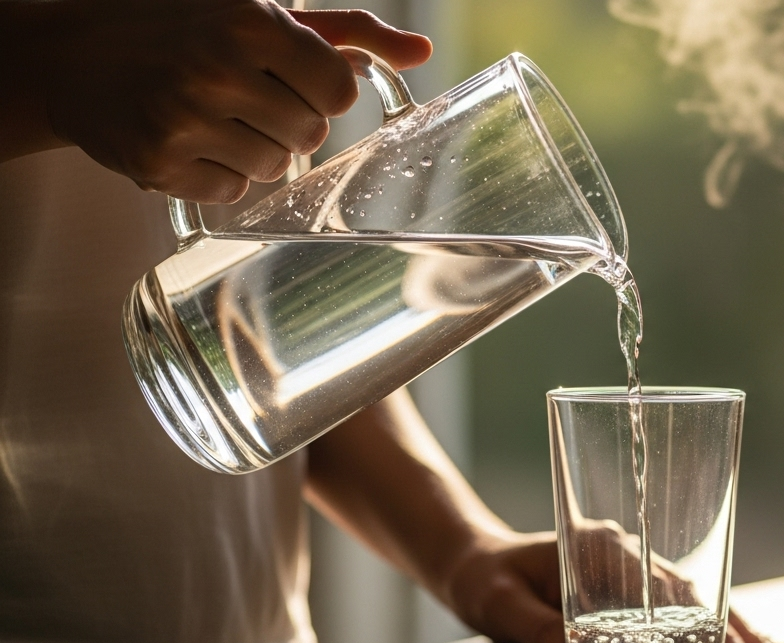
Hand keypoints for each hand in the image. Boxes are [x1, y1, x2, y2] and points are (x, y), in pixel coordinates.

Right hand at [28, 0, 430, 201]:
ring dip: (258, 145)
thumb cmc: (180, 23)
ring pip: (277, 166)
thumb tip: (420, 52)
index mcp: (247, 21)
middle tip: (245, 92)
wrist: (70, 53)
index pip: (339, 91)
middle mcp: (214, 70)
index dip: (322, 88)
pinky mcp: (158, 164)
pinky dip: (221, 170)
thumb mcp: (258, 10)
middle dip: (290, 116)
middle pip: (312, 132)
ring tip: (213, 111)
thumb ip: (345, 32)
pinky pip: (234, 190)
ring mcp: (182, 120)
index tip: (292, 75)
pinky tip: (189, 136)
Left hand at [445, 526, 775, 642]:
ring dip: (726, 622)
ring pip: (691, 592)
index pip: (658, 579)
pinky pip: (676, 602)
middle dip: (725, 622)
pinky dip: (707, 621)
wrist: (472, 560)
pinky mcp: (629, 583)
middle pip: (688, 585)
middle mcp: (623, 548)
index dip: (692, 613)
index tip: (719, 642)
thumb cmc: (484, 576)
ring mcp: (630, 563)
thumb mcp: (500, 605)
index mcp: (598, 544)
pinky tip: (732, 641)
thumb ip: (536, 630)